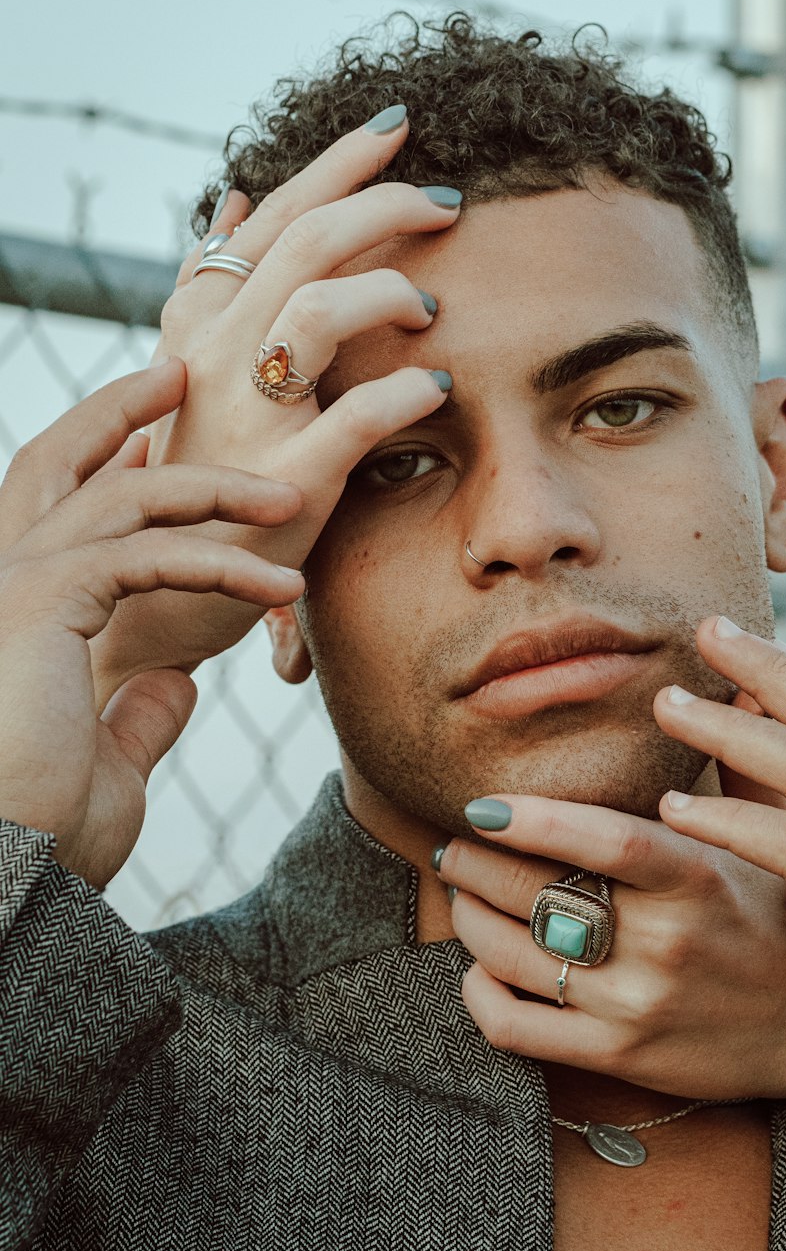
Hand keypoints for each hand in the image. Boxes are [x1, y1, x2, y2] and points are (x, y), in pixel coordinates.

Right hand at [0, 359, 304, 885]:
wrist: (3, 877)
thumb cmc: (44, 835)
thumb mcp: (109, 763)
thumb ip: (140, 712)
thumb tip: (179, 686)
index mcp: (14, 613)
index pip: (56, 515)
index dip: (100, 463)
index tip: (156, 437)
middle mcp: (0, 582)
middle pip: (55, 461)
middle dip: (115, 408)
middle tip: (177, 373)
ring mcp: (13, 586)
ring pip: (120, 496)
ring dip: (211, 486)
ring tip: (292, 496)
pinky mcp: (40, 602)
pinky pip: (147, 554)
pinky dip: (221, 564)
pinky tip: (284, 591)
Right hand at [91, 109, 459, 704]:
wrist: (159, 584)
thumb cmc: (195, 472)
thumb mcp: (192, 369)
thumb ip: (210, 286)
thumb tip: (229, 200)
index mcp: (206, 325)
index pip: (273, 217)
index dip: (334, 164)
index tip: (395, 122)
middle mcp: (218, 355)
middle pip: (306, 241)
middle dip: (383, 200)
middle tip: (447, 199)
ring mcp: (248, 415)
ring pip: (319, 306)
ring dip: (390, 289)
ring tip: (431, 305)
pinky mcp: (286, 479)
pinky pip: (355, 416)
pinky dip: (408, 393)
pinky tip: (440, 388)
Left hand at [433, 792, 785, 1115]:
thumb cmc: (781, 916)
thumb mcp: (770, 841)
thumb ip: (734, 773)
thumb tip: (736, 690)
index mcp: (698, 879)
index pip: (604, 840)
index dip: (532, 818)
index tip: (481, 804)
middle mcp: (665, 944)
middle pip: (534, 894)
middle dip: (474, 863)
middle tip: (456, 842)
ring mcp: (637, 1005)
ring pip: (510, 958)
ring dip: (468, 918)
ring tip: (465, 893)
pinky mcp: (619, 1056)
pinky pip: (515, 1029)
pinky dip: (478, 994)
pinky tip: (480, 969)